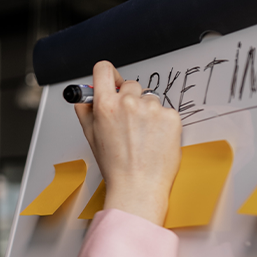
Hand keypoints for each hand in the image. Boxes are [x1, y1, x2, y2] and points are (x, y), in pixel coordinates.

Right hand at [75, 61, 180, 224]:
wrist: (139, 186)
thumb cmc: (117, 167)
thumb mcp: (91, 137)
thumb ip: (86, 112)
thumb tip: (84, 97)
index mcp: (106, 106)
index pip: (103, 70)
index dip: (106, 75)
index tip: (110, 80)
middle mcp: (129, 103)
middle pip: (130, 84)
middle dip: (129, 99)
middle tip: (129, 122)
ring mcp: (152, 109)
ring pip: (149, 99)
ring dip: (147, 112)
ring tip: (142, 136)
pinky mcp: (171, 116)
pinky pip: (166, 111)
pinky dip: (162, 122)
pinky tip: (154, 139)